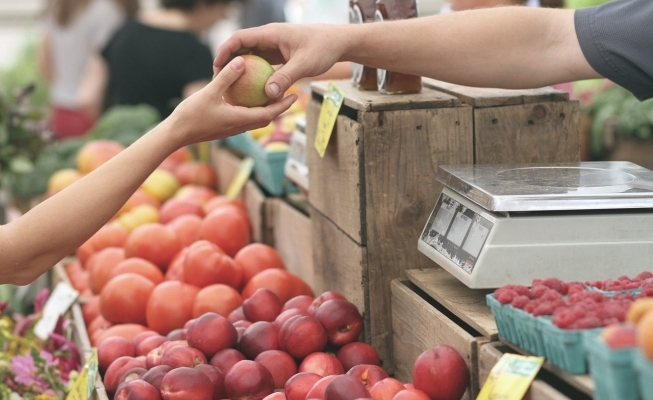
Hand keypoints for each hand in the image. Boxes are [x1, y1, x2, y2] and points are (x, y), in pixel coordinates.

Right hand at [169, 56, 297, 147]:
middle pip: (266, 118)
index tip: (295, 95)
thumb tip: (242, 61)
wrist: (176, 134)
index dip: (283, 105)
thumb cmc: (191, 115)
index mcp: (240, 120)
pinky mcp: (225, 128)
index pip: (269, 114)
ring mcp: (232, 129)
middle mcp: (239, 127)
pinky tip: (247, 98)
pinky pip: (244, 118)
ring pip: (255, 120)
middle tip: (289, 94)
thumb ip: (226, 77)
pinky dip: (252, 109)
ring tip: (272, 95)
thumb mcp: (209, 92)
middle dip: (279, 108)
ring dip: (266, 109)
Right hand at [213, 23, 346, 99]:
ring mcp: (274, 46)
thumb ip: (285, 78)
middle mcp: (269, 38)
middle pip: (241, 47)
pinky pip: (261, 64)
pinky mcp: (279, 55)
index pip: (240, 38)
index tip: (216, 67)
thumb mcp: (304, 64)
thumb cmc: (323, 49)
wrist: (338, 42)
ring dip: (240, 69)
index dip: (225, 51)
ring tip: (230, 87)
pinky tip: (250, 91)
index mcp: (271, 34)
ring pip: (250, 56)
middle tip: (218, 80)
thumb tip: (268, 95)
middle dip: (228, 62)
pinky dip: (254, 75)